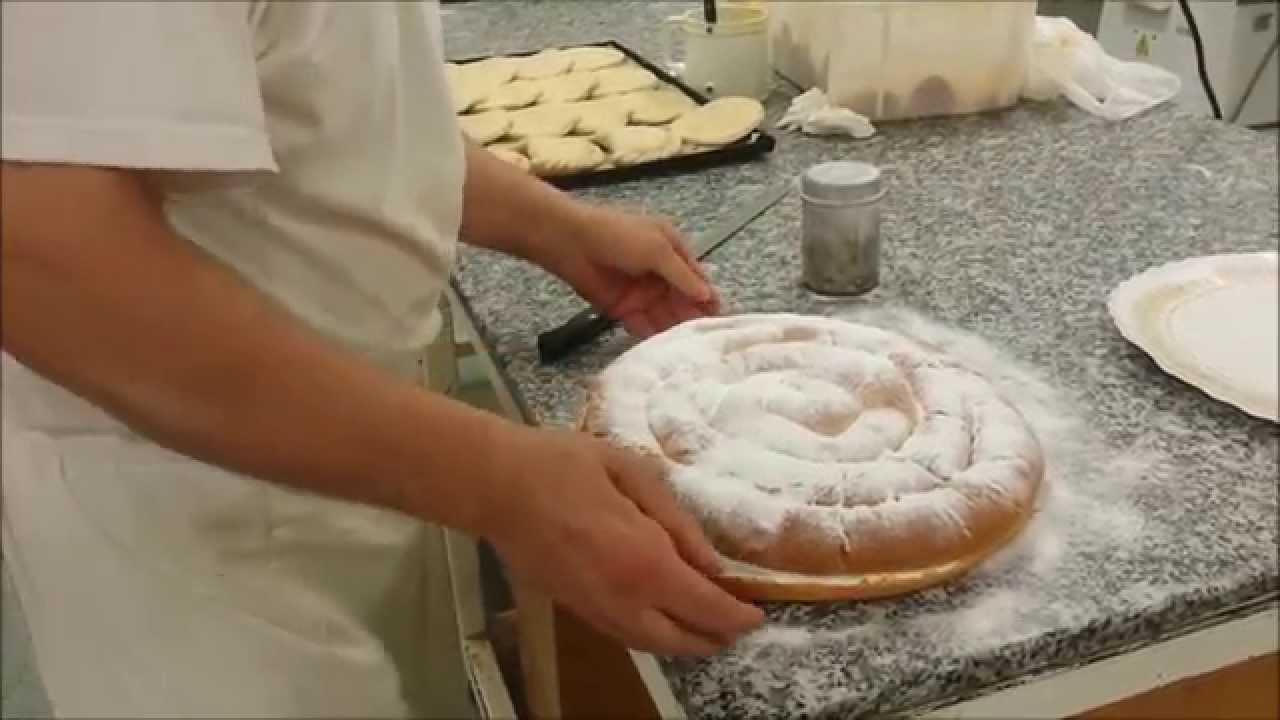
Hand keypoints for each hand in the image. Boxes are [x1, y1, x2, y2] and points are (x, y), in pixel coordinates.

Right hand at [482, 426, 763, 655]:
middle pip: (682, 639)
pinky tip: (659, 621)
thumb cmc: (566, 466)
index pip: (706, 607)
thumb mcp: (634, 474)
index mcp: (646, 562)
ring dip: (684, 643)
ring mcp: (596, 609)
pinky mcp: (574, 609)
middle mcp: (625, 599)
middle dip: (715, 637)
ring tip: (706, 631)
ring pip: (651, 644)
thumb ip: (677, 523)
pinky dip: (652, 636)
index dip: (738, 616)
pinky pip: (624, 635)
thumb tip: (712, 564)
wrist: (497, 486)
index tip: (759, 613)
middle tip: (738, 626)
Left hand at [549, 204, 720, 337]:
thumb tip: (707, 295)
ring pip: (664, 314)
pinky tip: (665, 349)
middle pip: (682, 299)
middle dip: (693, 316)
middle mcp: (659, 271)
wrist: (570, 243)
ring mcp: (641, 291)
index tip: (720, 317)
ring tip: (690, 349)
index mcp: (671, 249)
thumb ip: (682, 275)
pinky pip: (642, 323)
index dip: (708, 296)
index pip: (696, 277)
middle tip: (706, 339)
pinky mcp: (623, 307)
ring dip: (675, 328)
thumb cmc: (617, 236)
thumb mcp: (657, 249)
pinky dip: (652, 334)